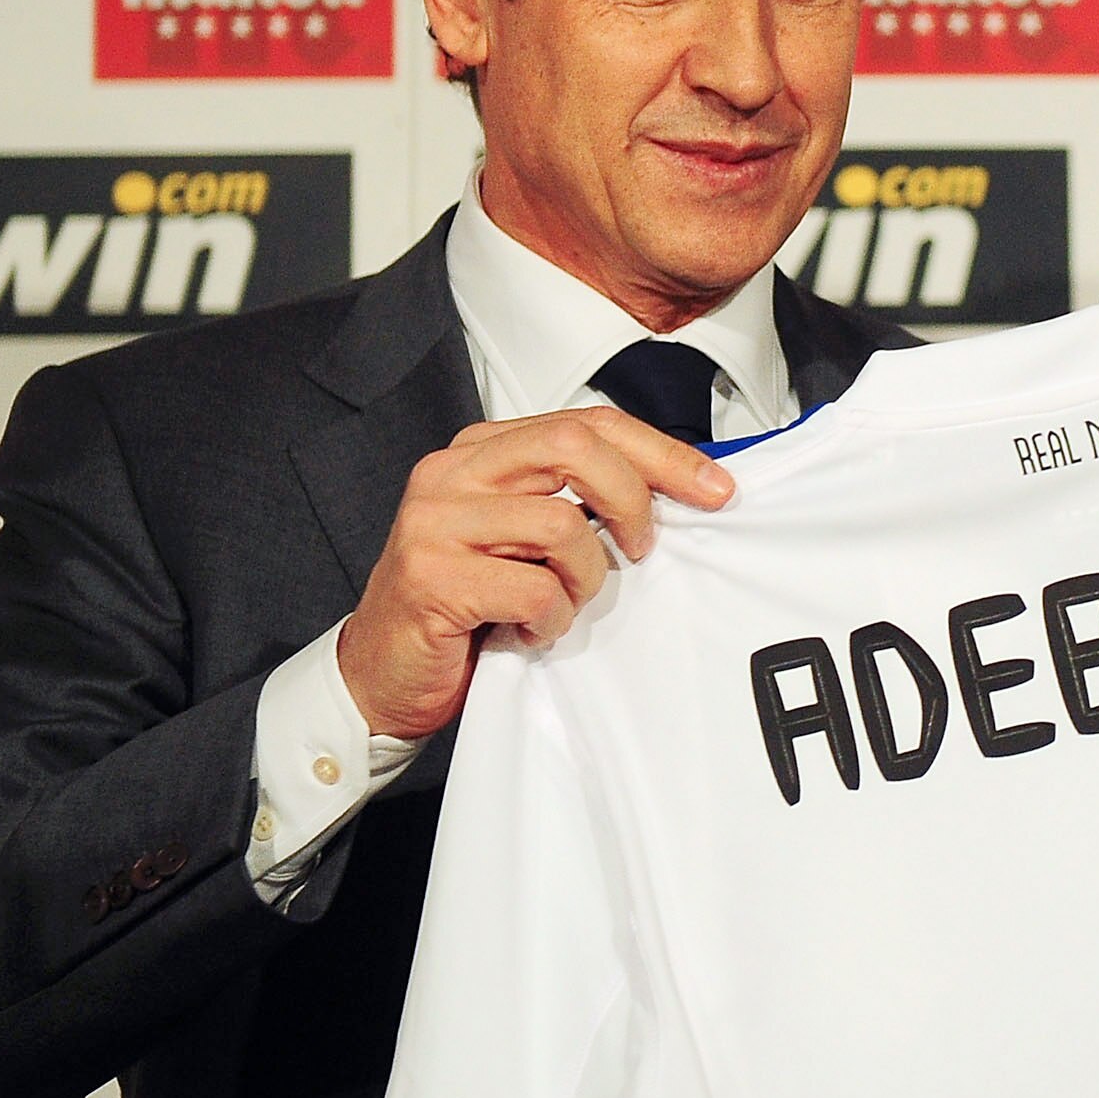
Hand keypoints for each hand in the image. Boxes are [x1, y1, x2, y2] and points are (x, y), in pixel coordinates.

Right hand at [339, 409, 733, 737]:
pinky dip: (551, 619)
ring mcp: (435, 522)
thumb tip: (679, 489)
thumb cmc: (469, 606)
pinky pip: (534, 590)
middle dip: (633, 498)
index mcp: (482, 450)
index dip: (662, 453)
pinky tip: (531, 631)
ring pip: (562, 525)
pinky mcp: (430, 576)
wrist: (382, 674)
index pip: (589, 423)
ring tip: (561, 604)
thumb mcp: (526, 538)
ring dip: (585, 578)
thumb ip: (577, 501)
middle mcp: (452, 472)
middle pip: (576, 446)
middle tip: (643, 548)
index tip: (716, 488)